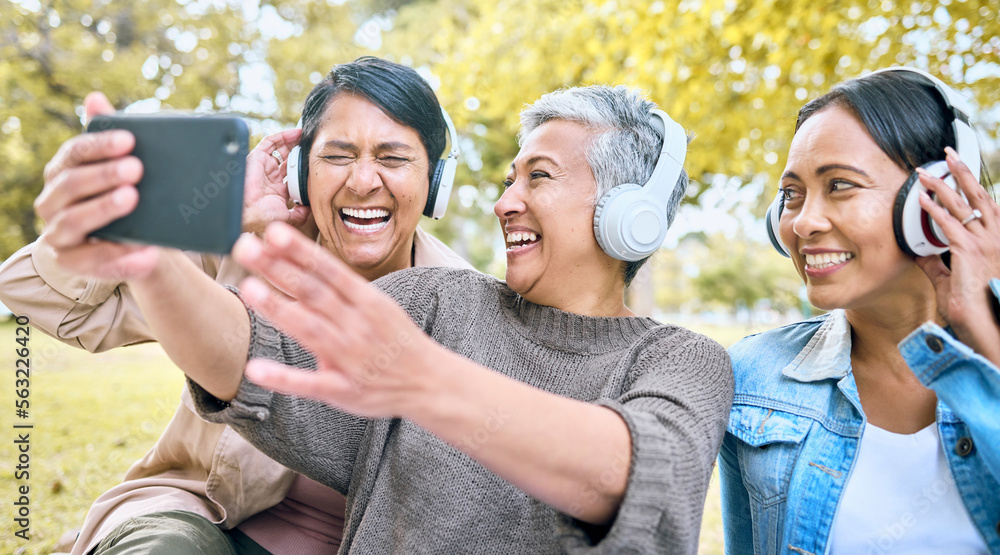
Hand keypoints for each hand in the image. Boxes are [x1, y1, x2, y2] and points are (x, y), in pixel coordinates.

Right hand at [35, 92, 160, 280]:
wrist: (141, 241)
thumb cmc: (130, 194)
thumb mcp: (125, 167)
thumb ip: (111, 136)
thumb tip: (95, 98)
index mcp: (62, 172)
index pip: (74, 153)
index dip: (99, 145)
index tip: (130, 140)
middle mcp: (52, 201)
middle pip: (70, 184)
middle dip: (102, 175)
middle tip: (136, 169)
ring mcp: (58, 234)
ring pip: (73, 221)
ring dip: (103, 210)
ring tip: (132, 200)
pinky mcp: (73, 262)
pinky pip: (92, 261)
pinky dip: (120, 257)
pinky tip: (146, 252)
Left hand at [231, 222, 442, 417]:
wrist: (430, 383)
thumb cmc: (397, 341)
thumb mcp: (378, 307)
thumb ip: (340, 292)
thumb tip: (297, 267)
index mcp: (368, 302)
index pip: (328, 270)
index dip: (300, 250)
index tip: (272, 231)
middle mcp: (358, 325)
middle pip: (313, 293)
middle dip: (279, 269)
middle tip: (245, 247)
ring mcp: (350, 358)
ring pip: (310, 329)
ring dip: (279, 309)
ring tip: (248, 289)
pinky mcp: (343, 390)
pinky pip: (310, 384)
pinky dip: (283, 378)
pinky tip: (255, 369)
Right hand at [241, 128, 310, 233]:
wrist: (245, 211)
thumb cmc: (262, 217)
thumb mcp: (286, 217)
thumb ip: (299, 214)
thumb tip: (310, 208)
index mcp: (278, 189)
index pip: (293, 174)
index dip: (304, 167)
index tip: (316, 162)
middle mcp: (271, 176)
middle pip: (287, 159)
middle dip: (299, 152)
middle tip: (313, 145)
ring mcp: (264, 166)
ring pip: (280, 148)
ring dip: (293, 141)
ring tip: (306, 136)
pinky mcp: (257, 157)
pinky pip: (270, 142)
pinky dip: (282, 136)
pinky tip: (295, 133)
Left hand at [915, 147, 999, 363]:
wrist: (987, 327)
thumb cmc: (975, 307)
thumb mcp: (953, 280)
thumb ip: (938, 263)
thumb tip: (921, 252)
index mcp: (996, 241)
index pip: (985, 206)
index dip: (972, 186)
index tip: (957, 169)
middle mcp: (995, 238)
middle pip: (979, 196)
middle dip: (962, 172)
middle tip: (947, 153)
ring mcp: (985, 244)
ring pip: (964, 205)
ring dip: (943, 185)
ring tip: (924, 171)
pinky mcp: (970, 253)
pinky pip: (949, 225)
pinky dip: (935, 210)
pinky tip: (921, 199)